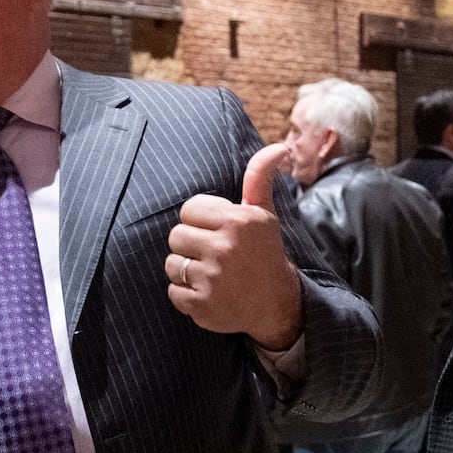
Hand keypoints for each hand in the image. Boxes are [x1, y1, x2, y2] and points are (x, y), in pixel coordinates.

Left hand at [166, 142, 302, 349]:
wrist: (277, 304)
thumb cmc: (264, 253)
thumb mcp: (263, 215)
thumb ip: (259, 178)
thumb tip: (280, 147)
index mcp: (237, 220)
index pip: (189, 210)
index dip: (200, 222)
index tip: (218, 233)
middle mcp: (225, 247)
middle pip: (176, 236)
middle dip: (191, 245)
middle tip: (214, 256)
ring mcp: (213, 278)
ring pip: (172, 263)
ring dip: (186, 271)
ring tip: (210, 275)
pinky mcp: (202, 305)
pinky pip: (173, 291)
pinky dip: (186, 295)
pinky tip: (208, 294)